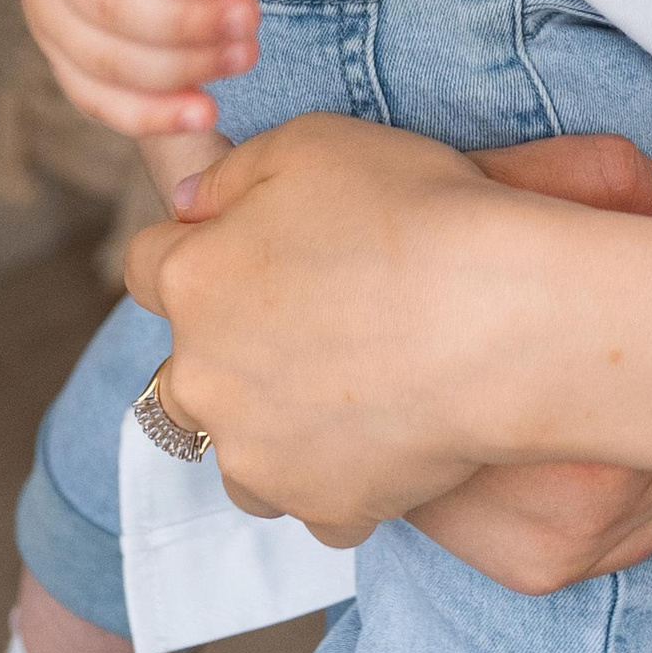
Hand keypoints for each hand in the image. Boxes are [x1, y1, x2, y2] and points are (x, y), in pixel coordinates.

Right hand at [20, 0, 259, 137]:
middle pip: (107, 4)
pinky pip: (98, 99)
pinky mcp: (67, 53)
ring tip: (246, 50)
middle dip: (185, 21)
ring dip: (181, 68)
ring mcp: (50, 7)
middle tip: (251, 14)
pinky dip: (150, 115)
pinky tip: (204, 111)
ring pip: (105, 61)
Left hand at [123, 121, 651, 548]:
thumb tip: (188, 207)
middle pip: (184, 371)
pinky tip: (390, 429)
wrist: (505, 315)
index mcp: (191, 282)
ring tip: (347, 385)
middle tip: (309, 320)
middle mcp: (203, 381)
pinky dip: (341, 473)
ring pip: (239, 450)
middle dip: (227, 348)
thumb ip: (229, 174)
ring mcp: (260, 457)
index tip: (247, 245)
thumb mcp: (309, 143)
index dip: (196, 246)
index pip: (145, 265)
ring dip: (270, 425)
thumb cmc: (412, 212)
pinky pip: (315, 500)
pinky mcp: (324, 509)